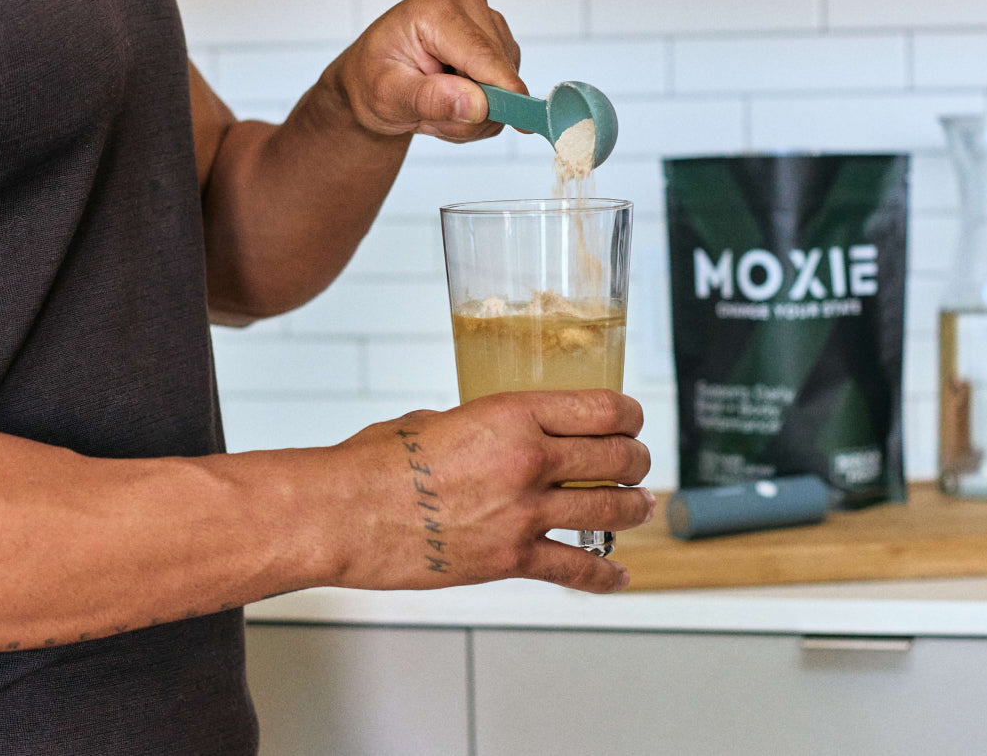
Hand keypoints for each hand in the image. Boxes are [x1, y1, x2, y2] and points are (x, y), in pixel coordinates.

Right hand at [320, 390, 653, 593]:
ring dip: (633, 508)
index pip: (602, 409)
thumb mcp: (435, 420)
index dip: (630, 415)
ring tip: (641, 506)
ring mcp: (524, 513)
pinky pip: (576, 569)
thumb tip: (489, 438)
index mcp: (513, 415)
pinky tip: (618, 577)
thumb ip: (477, 427)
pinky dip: (604, 576)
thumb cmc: (376, 464)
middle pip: (617, 458)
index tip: (633, 421)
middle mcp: (529, 460)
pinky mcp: (511, 559)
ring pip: (610, 510)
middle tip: (638, 464)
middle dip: (636, 461)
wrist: (345, 514)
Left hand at [331, 0, 524, 141]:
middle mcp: (464, 2)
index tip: (523, 121)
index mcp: (433, 8)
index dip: (504, 91)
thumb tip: (478, 106)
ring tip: (438, 108)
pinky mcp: (495, 35)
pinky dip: (484, 102)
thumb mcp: (388, 97)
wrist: (368, 78)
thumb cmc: (371, 81)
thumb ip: (431, 100)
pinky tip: (453, 99)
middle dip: (476, 107)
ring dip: (478, 108)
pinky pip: (507, 80)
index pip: (482, 54)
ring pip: (507, 77)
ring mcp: (483, 16)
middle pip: (499, 67)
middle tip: (434, 120)